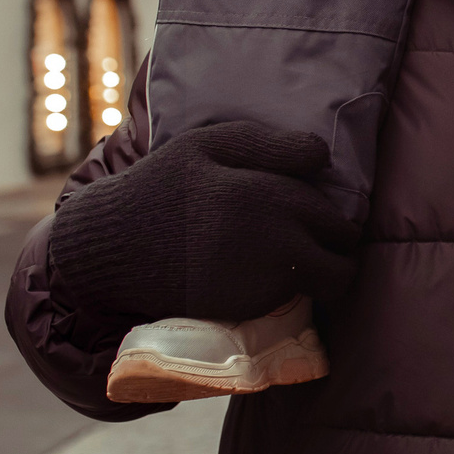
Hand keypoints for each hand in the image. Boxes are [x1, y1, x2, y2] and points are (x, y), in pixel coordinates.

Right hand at [49, 121, 364, 325]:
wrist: (111, 248)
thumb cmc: (161, 188)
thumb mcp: (207, 145)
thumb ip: (268, 144)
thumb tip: (322, 155)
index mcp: (267, 193)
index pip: (336, 211)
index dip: (334, 215)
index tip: (318, 216)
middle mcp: (275, 238)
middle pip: (343, 245)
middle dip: (337, 243)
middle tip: (313, 240)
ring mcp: (264, 279)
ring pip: (332, 280)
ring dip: (326, 272)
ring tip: (298, 263)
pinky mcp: (248, 309)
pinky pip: (295, 301)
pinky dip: (290, 291)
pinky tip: (260, 277)